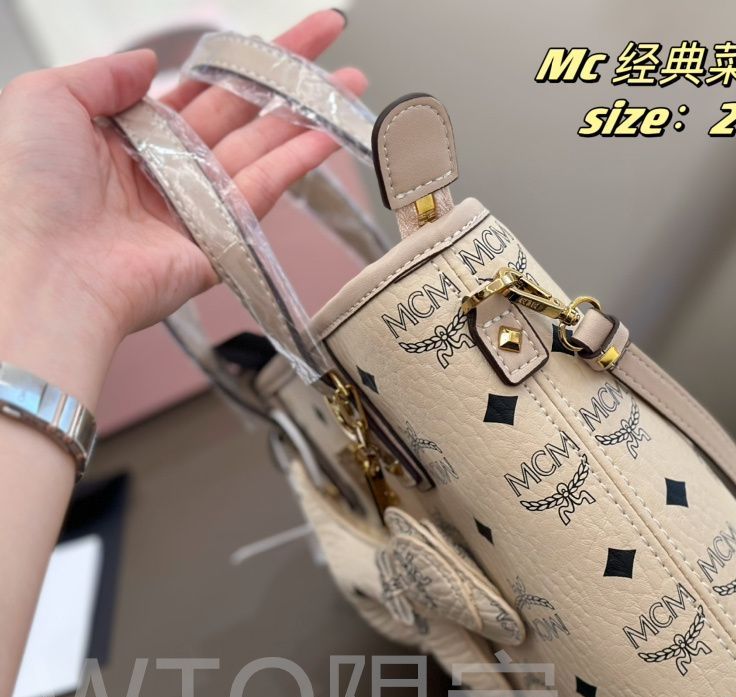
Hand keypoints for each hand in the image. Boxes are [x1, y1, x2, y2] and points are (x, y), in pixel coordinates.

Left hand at [0, 10, 363, 405]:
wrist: (44, 271)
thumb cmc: (27, 194)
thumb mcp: (43, 100)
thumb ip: (103, 73)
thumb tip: (153, 60)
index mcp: (127, 133)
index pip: (199, 84)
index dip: (241, 56)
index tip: (277, 34)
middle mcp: (168, 167)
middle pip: (243, 109)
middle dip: (289, 76)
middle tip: (333, 42)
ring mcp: (199, 205)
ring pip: (265, 146)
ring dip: (310, 115)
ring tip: (351, 87)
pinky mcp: (223, 240)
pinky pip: (267, 189)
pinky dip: (301, 161)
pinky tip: (330, 133)